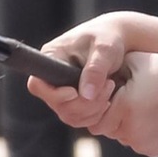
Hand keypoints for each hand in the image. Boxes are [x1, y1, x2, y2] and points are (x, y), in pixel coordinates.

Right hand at [25, 14, 131, 128]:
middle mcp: (52, 77)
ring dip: (93, 109)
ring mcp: (62, 92)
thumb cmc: (110, 37)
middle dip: (85, 102)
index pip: (37, 85)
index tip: (75, 92)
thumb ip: (95, 69)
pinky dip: (95, 114)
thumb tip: (85, 95)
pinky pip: (79, 119)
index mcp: (51, 57)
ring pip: (69, 115)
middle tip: (109, 86)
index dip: (54, 94)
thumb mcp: (105, 48)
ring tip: (110, 88)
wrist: (120, 41)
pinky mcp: (74, 102)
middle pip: (56, 105)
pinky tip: (108, 100)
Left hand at [27, 50, 157, 156]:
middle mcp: (130, 129)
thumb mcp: (138, 62)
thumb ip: (110, 69)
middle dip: (110, 113)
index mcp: (123, 107)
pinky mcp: (155, 150)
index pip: (93, 112)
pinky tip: (155, 116)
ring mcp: (143, 143)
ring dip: (126, 123)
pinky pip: (138, 142)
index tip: (111, 90)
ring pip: (122, 135)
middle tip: (121, 98)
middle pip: (105, 126)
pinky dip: (141, 131)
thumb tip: (89, 75)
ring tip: (142, 105)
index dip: (99, 101)